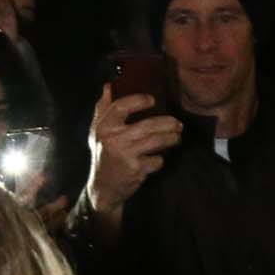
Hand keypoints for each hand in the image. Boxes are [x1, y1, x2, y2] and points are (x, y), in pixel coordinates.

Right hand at [82, 86, 181, 226]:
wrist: (103, 188)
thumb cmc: (103, 155)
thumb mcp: (96, 132)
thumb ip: (102, 109)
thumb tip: (108, 87)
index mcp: (104, 127)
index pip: (120, 107)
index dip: (137, 101)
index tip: (152, 100)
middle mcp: (113, 140)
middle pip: (147, 125)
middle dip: (167, 123)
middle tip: (178, 124)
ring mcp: (125, 155)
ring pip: (156, 142)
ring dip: (171, 138)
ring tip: (177, 137)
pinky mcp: (135, 170)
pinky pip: (156, 160)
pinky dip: (160, 159)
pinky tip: (158, 158)